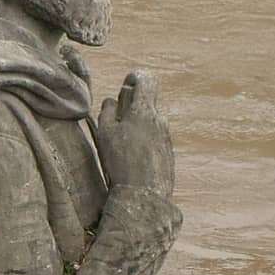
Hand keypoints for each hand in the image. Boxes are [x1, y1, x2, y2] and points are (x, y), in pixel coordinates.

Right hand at [97, 71, 175, 198]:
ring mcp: (167, 136)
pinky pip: (156, 138)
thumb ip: (108, 111)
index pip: (146, 80)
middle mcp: (159, 120)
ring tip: (123, 145)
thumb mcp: (105, 134)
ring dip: (138, 126)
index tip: (126, 86)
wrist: (144, 195)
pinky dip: (145, 141)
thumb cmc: (121, 162)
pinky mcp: (168, 152)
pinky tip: (134, 158)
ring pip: (151, 121)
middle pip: (148, 101)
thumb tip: (112, 101)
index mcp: (144, 110)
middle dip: (132, 105)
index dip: (134, 79)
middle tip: (118, 119)